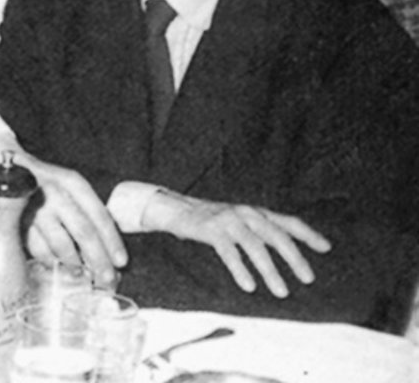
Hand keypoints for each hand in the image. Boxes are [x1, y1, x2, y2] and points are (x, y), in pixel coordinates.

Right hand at [13, 152, 128, 284]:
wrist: (1, 170)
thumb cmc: (43, 181)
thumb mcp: (68, 186)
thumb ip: (87, 210)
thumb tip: (108, 246)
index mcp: (72, 183)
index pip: (99, 216)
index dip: (112, 241)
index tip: (121, 261)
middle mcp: (55, 194)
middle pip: (84, 232)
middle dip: (98, 259)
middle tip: (107, 278)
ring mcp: (35, 209)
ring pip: (61, 244)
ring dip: (74, 263)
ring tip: (82, 273)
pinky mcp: (17, 222)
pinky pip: (39, 249)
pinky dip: (50, 260)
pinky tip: (56, 264)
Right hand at [147, 191, 331, 296]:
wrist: (173, 209)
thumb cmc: (209, 220)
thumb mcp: (238, 221)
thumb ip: (259, 231)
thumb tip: (286, 252)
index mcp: (255, 212)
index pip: (288, 222)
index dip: (308, 234)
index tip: (327, 249)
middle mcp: (245, 213)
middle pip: (277, 235)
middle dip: (295, 259)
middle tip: (309, 279)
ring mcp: (227, 220)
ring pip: (256, 246)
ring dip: (271, 271)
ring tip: (282, 292)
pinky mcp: (210, 229)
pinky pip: (229, 252)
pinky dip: (240, 270)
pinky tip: (249, 286)